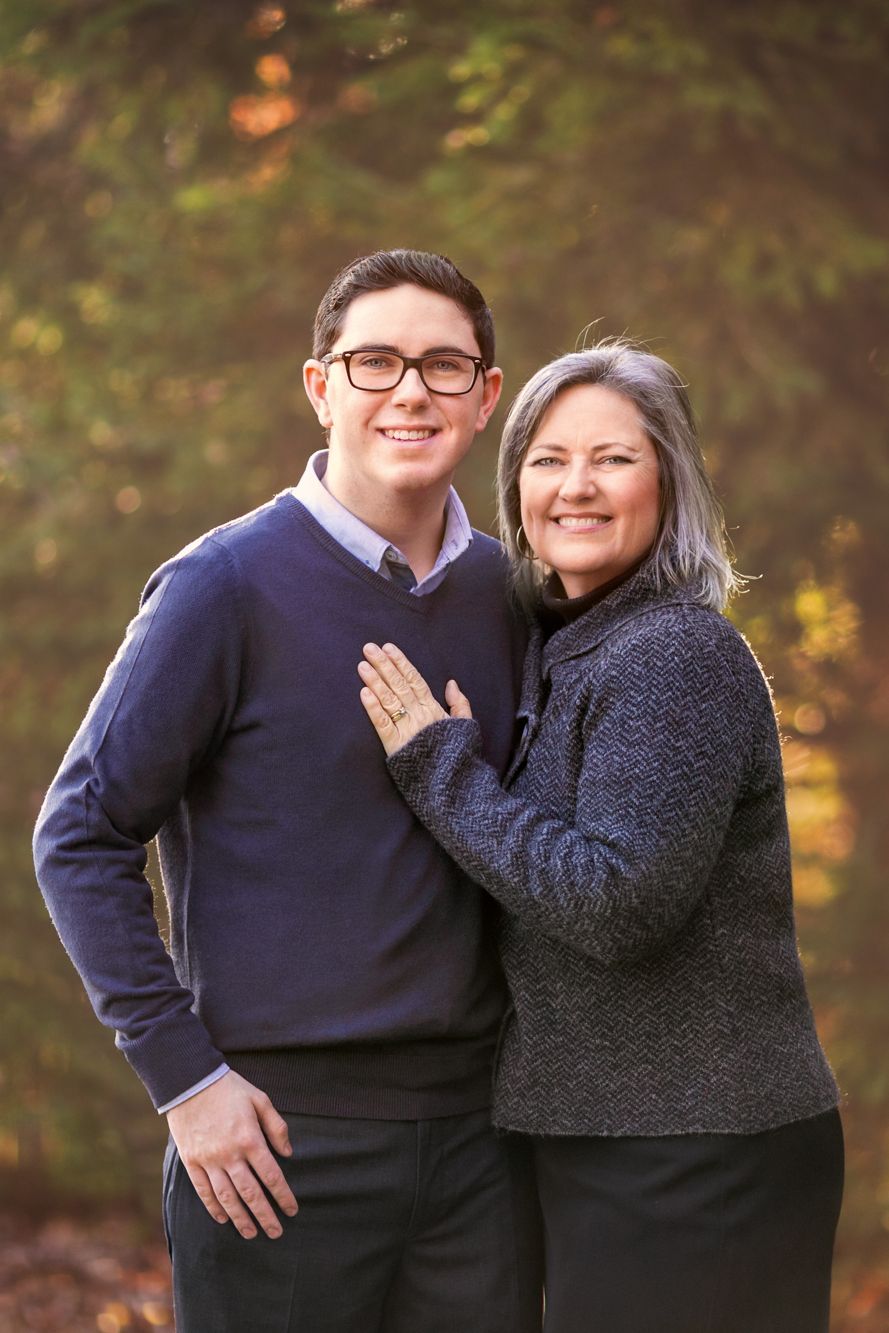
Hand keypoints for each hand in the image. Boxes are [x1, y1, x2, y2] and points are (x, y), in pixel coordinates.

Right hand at [165, 1070, 297, 1238]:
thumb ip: (276, 1127)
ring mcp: (209, 1160)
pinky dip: (214, 1207)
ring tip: (251, 1233)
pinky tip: (223, 1219)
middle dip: (265, 1216)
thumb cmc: (229, 1088)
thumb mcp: (260, 1099)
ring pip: (227, 1198)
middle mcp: (230, 1154)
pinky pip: (203, 1191)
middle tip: (276, 1233)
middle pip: (250, 1194)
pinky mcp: (192, 1161)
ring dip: (241, 1218)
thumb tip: (289, 1153)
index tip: (292, 1210)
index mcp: (250, 1138)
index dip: (283, 1196)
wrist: (189, 1081)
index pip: (271, 1175)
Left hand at [358, 642, 472, 755]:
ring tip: (362, 665)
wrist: (454, 782)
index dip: (401, 663)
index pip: (415, 680)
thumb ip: (459, 703)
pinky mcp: (395, 746)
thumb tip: (451, 682)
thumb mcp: (465, 726)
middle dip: (384, 665)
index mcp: (433, 709)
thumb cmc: (458, 755)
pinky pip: (383, 724)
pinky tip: (364, 693)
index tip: (388, 648)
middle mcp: (419, 715)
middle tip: (369, 648)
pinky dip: (373, 708)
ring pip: (389, 700)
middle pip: (399, 685)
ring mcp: (406, 730)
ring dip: (375, 681)